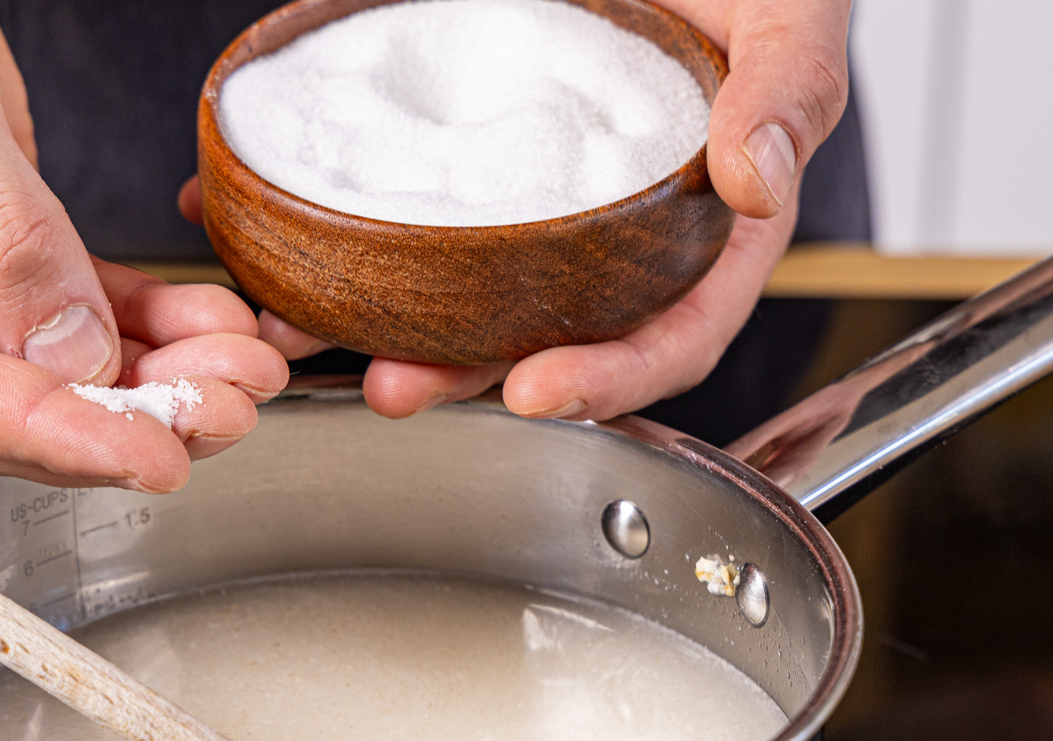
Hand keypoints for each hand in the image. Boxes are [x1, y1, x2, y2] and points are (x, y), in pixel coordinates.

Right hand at [0, 0, 286, 492]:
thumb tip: (72, 351)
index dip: (56, 434)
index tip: (152, 454)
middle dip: (123, 415)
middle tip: (226, 406)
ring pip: (40, 382)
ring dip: (149, 382)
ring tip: (240, 368)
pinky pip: (59, 323)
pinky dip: (139, 330)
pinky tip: (205, 327)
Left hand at [187, 0, 849, 423]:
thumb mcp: (789, 11)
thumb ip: (786, 91)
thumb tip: (756, 184)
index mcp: (706, 231)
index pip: (670, 335)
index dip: (609, 378)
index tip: (537, 391)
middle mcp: (616, 234)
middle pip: (546, 336)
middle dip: (464, 375)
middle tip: (391, 388)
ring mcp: (535, 202)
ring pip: (461, 289)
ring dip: (382, 321)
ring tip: (304, 330)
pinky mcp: (468, 154)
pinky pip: (404, 205)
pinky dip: (331, 225)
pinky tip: (263, 228)